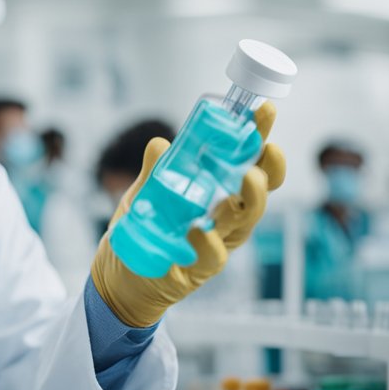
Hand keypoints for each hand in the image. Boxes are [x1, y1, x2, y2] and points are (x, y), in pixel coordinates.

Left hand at [91, 102, 286, 327]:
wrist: (119, 278)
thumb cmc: (142, 232)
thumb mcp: (145, 194)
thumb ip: (156, 171)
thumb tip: (161, 143)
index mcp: (217, 196)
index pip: (248, 165)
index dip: (259, 140)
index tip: (264, 112)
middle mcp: (223, 221)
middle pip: (258, 194)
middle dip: (269, 169)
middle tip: (268, 147)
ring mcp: (214, 245)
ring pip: (244, 224)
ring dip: (250, 200)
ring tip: (248, 177)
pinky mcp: (196, 271)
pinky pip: (211, 258)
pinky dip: (208, 242)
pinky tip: (200, 229)